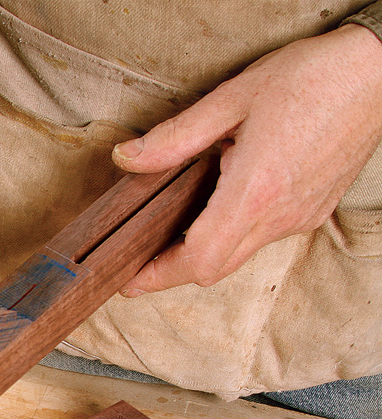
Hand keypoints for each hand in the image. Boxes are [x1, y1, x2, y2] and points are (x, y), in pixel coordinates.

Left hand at [112, 23, 381, 296]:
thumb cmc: (313, 77)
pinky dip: (236, 232)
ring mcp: (302, 216)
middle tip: (142, 261)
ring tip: (177, 225)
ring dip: (207, 249)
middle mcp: (281, 213)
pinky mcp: (316, 211)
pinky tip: (223, 202)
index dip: (160, 276)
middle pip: (216, 268)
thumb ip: (175, 137)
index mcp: (256, 190)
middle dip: (174, 270)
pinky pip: (266, 236)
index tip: (131, 280)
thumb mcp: (232, 98)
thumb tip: (127, 157)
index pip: (200, 259)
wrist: (379, 72)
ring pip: (241, 254)